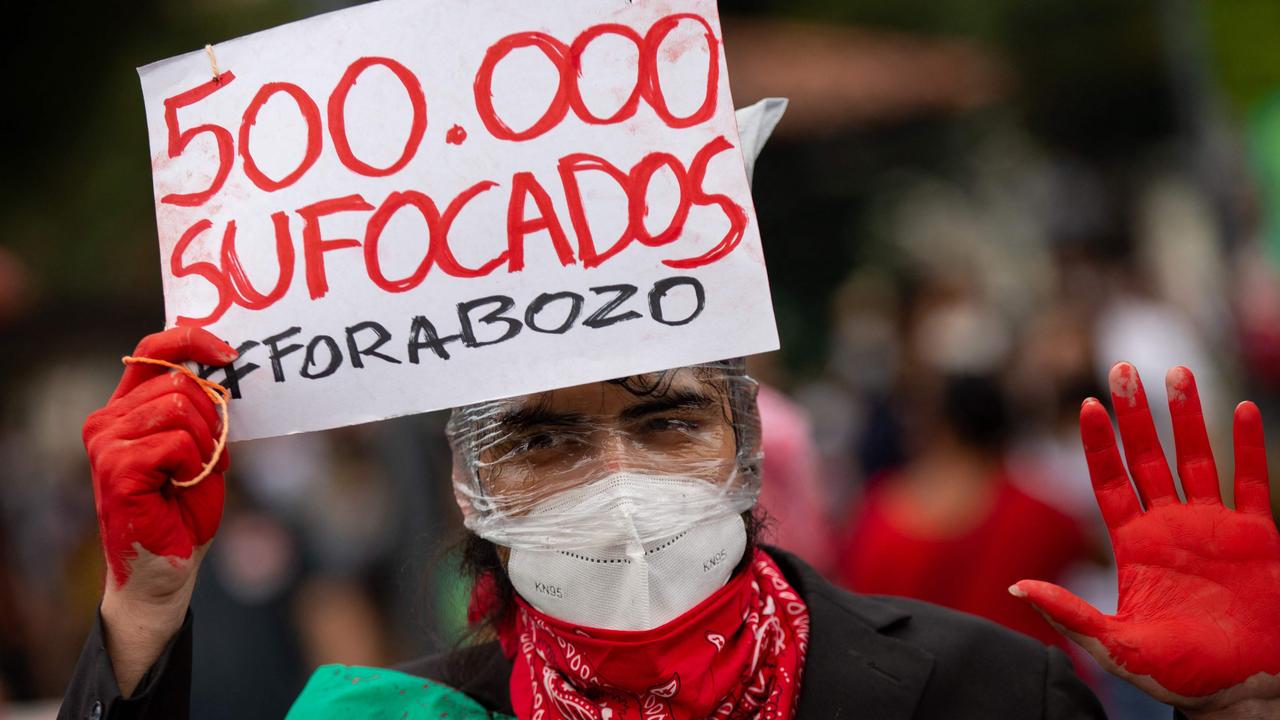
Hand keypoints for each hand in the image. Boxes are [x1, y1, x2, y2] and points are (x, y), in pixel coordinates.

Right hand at [83, 327, 235, 693]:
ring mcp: (106, 443)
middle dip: (214, 420)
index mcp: (126, 409)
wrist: (168, 568)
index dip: (191, 339)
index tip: (228, 353)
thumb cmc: (184, 511)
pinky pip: (178, 443)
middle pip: (181, 381)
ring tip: (190, 477)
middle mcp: (107, 420)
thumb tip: (221, 363)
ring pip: (183, 408)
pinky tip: (179, 488)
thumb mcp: (202, 448)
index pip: (152, 350)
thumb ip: (201, 409)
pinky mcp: (116, 468)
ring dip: (206, 445)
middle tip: (205, 460)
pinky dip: (195, 464)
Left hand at [1012, 363, 1279, 719]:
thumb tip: (1017, 589)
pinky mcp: (1256, 536)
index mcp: (1135, 545)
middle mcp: (1170, 526)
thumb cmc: (1179, 676)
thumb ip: (1071, 615)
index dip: (1099, 445)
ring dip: (1186, 417)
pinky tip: (1240, 409)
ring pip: (1195, 459)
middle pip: (1148, 457)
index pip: (1110, 481)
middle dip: (1136, 415)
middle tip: (1122, 367)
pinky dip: (1245, 446)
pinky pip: (1249, 481)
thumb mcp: (1117, 647)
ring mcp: (1213, 527)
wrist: (1243, 692)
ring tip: (1174, 371)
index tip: (1086, 405)